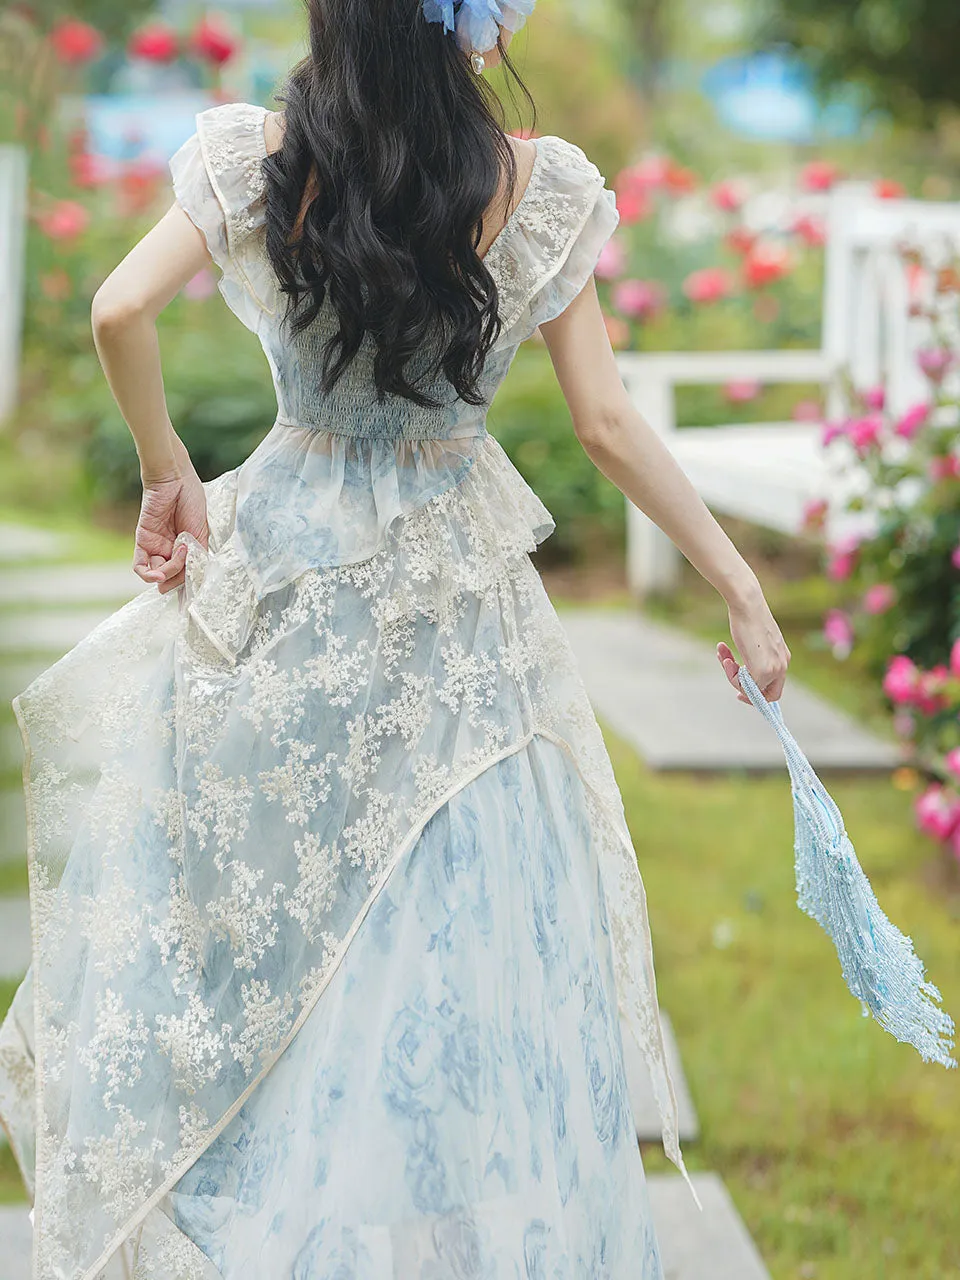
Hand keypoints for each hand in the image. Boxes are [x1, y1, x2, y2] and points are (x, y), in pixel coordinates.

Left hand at [134, 460, 207, 594]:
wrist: (175, 479)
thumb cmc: (192, 501)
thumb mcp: (201, 534)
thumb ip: (195, 558)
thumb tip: (189, 582)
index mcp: (186, 549)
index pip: (185, 575)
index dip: (187, 587)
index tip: (192, 598)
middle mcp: (170, 551)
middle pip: (171, 578)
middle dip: (179, 578)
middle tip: (188, 568)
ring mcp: (156, 547)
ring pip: (157, 574)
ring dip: (168, 573)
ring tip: (179, 557)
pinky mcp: (142, 541)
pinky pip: (140, 566)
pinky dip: (148, 574)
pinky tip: (159, 573)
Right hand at [716, 586, 790, 704]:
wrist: (747, 605)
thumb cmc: (748, 617)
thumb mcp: (756, 640)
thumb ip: (757, 655)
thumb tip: (744, 669)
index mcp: (783, 657)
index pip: (775, 686)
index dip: (759, 690)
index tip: (740, 682)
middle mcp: (782, 665)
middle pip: (768, 694)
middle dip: (746, 689)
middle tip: (731, 678)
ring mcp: (774, 669)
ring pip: (753, 690)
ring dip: (733, 677)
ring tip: (723, 657)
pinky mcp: (763, 670)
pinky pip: (746, 686)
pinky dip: (731, 675)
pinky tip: (725, 657)